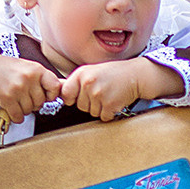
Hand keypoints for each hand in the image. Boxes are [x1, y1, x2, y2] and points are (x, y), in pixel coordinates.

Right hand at [0, 55, 63, 124]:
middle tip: (25, 97)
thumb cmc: (11, 69)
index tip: (45, 96)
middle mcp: (29, 78)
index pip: (55, 87)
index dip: (51, 95)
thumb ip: (45, 79)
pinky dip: (16, 116)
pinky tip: (12, 109)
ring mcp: (17, 88)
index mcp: (37, 69)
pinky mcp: (7, 98)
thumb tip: (65, 87)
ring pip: (29, 110)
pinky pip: (18, 116)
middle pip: (40, 102)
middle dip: (34, 103)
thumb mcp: (30, 68)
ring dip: (23, 109)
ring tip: (17, 100)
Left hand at [60, 57, 182, 120]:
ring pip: (91, 112)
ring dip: (100, 108)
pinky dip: (109, 112)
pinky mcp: (109, 105)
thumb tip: (54, 90)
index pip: (65, 94)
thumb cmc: (112, 73)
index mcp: (81, 74)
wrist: (135, 75)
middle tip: (101, 91)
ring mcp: (98, 94)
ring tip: (108, 94)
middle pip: (80, 106)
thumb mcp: (91, 71)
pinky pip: (103, 116)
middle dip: (89, 102)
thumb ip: (74, 82)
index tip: (79, 96)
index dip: (72, 98)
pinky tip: (114, 100)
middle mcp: (88, 83)